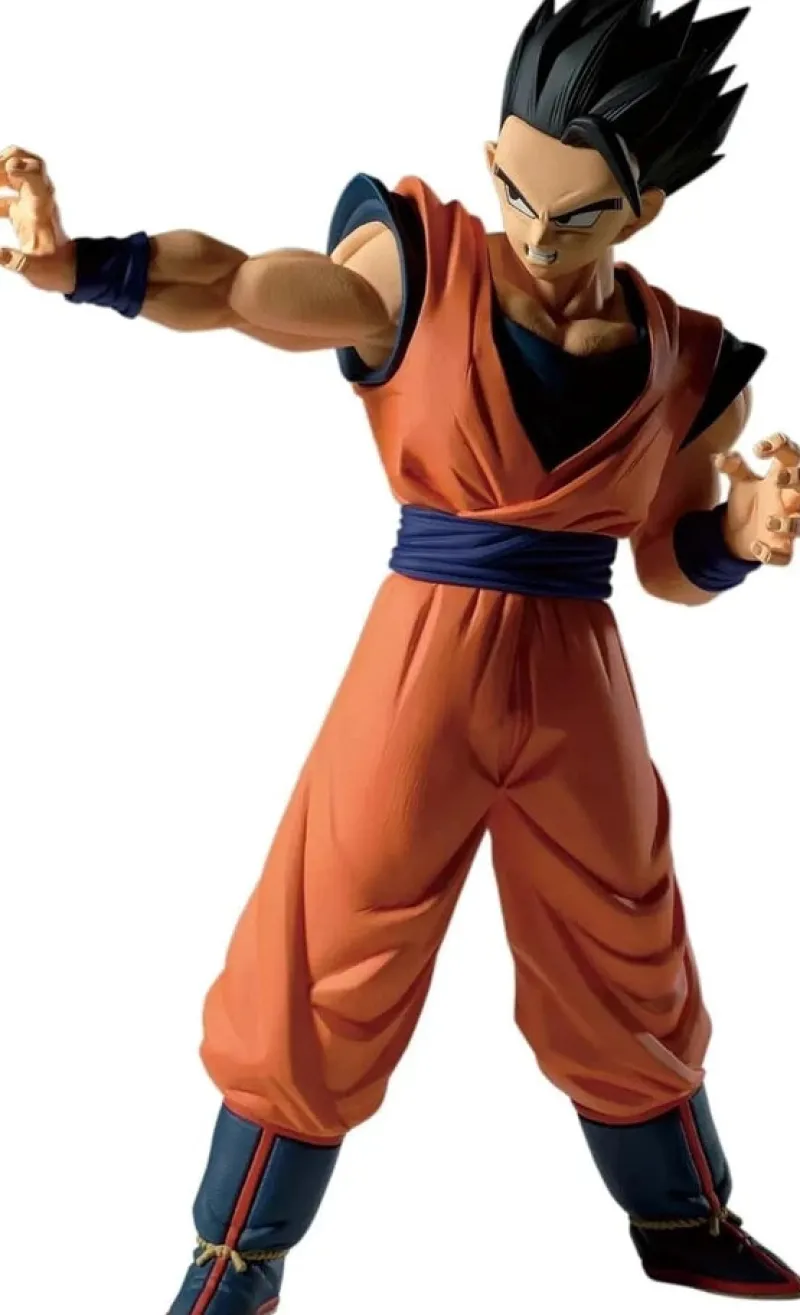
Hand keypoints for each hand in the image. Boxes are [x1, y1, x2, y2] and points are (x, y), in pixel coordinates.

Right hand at [0, 145, 75, 291]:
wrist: (69, 273)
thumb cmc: (56, 271)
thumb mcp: (37, 270)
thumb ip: (17, 262)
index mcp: (42, 209)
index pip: (36, 178)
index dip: (21, 169)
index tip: (7, 169)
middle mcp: (39, 201)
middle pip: (31, 164)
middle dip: (7, 160)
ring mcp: (32, 204)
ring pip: (19, 174)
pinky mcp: (24, 211)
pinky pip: (9, 193)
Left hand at [715, 434, 799, 565]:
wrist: (738, 532)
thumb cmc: (748, 500)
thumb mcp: (740, 481)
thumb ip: (733, 468)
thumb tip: (719, 458)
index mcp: (781, 478)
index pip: (790, 456)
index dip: (779, 447)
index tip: (758, 449)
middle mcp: (789, 499)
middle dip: (797, 480)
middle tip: (780, 479)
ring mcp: (787, 524)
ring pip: (799, 524)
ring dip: (788, 524)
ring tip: (769, 522)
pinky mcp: (780, 547)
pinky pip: (784, 555)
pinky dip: (772, 555)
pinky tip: (757, 549)